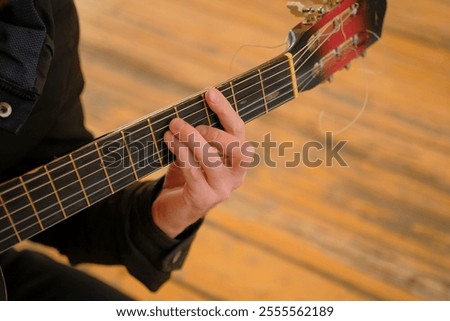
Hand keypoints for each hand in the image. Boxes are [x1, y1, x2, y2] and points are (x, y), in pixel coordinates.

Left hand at [151, 87, 252, 237]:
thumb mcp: (197, 152)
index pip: (238, 131)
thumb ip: (200, 135)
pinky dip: (181, 153)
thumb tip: (187, 109)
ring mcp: (222, 189)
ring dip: (189, 139)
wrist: (175, 208)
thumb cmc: (189, 173)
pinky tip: (170, 142)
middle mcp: (237, 175)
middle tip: (181, 122)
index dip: (225, 110)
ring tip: (172, 128)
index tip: (209, 92)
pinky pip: (193, 171)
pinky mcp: (204, 199)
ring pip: (210, 158)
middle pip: (233, 145)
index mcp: (239, 159)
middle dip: (208, 129)